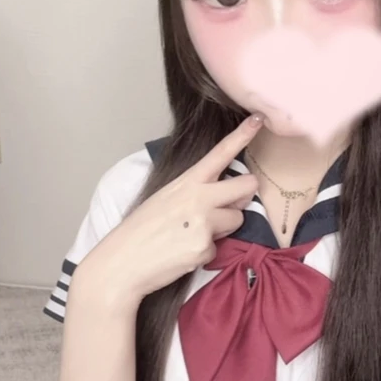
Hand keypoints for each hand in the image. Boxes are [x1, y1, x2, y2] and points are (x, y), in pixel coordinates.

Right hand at [75, 114, 263, 316]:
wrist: (122, 262)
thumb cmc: (141, 229)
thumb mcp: (167, 197)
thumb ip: (197, 191)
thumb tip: (227, 197)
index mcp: (187, 180)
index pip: (220, 152)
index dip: (242, 135)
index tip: (258, 118)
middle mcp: (199, 197)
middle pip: (247, 185)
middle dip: (245, 194)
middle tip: (233, 202)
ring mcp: (204, 222)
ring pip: (237, 219)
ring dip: (224, 227)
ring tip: (192, 233)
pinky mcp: (204, 247)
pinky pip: (219, 247)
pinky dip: (205, 252)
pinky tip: (183, 253)